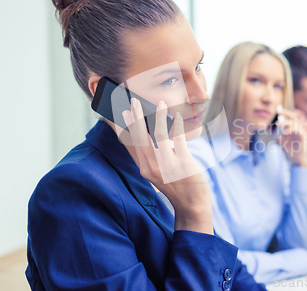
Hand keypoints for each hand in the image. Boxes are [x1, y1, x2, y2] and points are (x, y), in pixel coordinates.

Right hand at [123, 98, 212, 233]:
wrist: (192, 205)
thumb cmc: (177, 186)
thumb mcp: (158, 173)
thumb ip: (151, 157)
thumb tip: (147, 134)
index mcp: (144, 168)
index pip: (128, 144)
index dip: (120, 127)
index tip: (114, 112)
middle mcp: (151, 167)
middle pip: (139, 137)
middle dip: (135, 117)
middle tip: (132, 101)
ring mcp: (167, 165)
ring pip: (157, 135)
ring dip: (157, 116)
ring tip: (160, 102)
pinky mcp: (182, 163)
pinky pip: (178, 138)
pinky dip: (177, 124)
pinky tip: (177, 115)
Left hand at [276, 108, 306, 166]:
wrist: (297, 161)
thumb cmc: (291, 152)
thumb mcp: (282, 143)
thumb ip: (279, 137)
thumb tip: (274, 132)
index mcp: (295, 129)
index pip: (290, 118)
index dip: (285, 113)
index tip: (277, 110)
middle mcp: (300, 129)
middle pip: (294, 117)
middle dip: (287, 112)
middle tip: (278, 111)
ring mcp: (303, 132)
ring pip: (295, 122)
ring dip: (286, 122)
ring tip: (278, 123)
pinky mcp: (305, 137)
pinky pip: (298, 129)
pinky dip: (291, 129)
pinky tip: (284, 132)